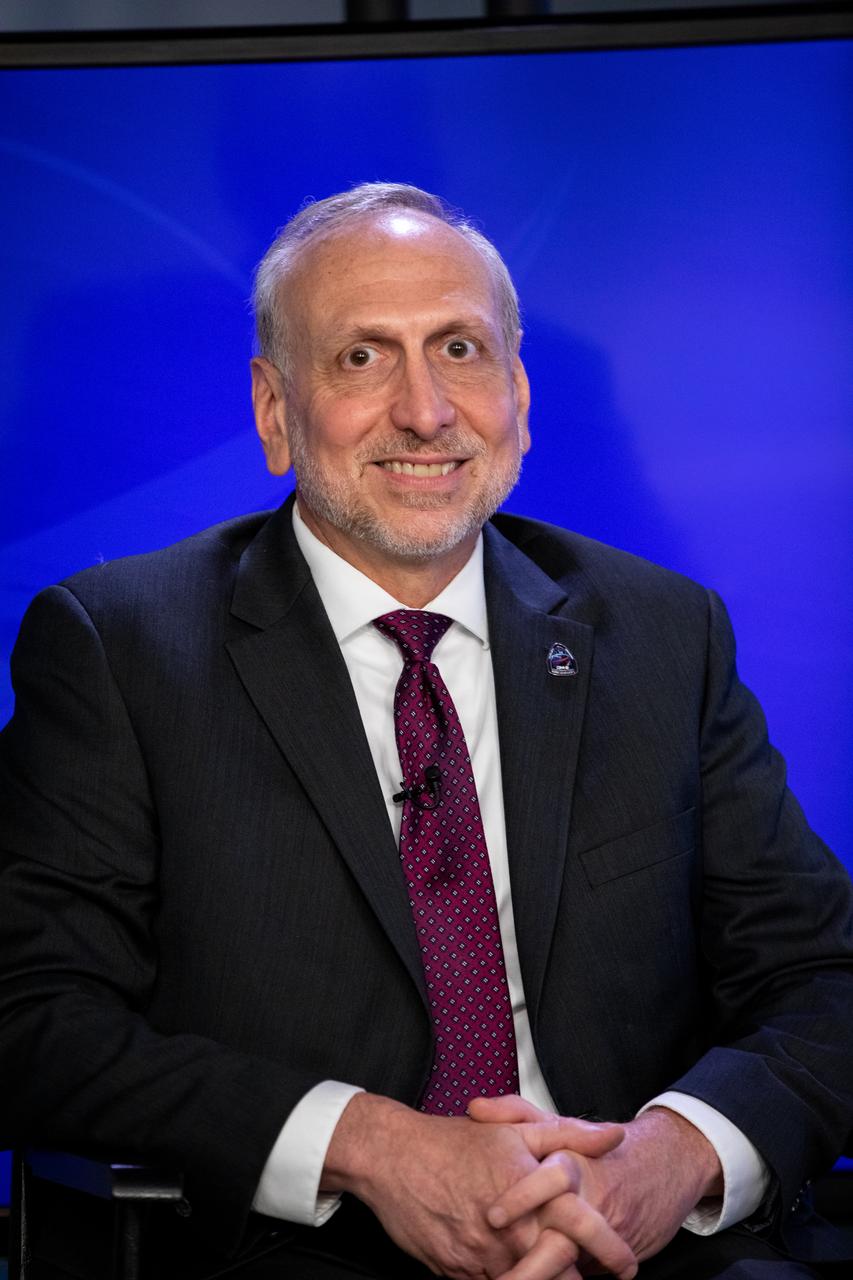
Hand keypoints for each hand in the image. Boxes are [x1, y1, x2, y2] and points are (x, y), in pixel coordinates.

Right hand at [322, 1092, 636, 1279]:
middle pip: (559, 1272)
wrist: (392, 1157)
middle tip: (589, 1274)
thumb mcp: (515, 1129)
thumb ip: (569, 1134)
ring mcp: (480, 1257)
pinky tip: (512, 1271)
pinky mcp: (455, 1273)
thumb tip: (614, 1135)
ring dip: (540, 1278)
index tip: (626, 1264)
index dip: (612, 1252)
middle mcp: (509, 1232)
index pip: (583, 1234)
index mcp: (531, 1195)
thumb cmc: (453, 1142)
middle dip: (578, 1276)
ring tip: (552, 1273)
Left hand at [469, 1096, 722, 1278]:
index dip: (523, 1196)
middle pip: (561, 1239)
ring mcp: (603, 1234)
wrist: (666, 1167)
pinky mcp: (611, 1259)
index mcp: (573, 1165)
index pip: (551, 1179)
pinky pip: (582, 1275)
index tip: (494, 1217)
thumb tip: (475, 1109)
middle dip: (530, 1266)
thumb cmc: (600, 1149)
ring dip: (544, 1279)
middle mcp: (589, 1202)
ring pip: (571, 1267)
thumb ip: (515, 1113)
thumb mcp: (560, 1126)